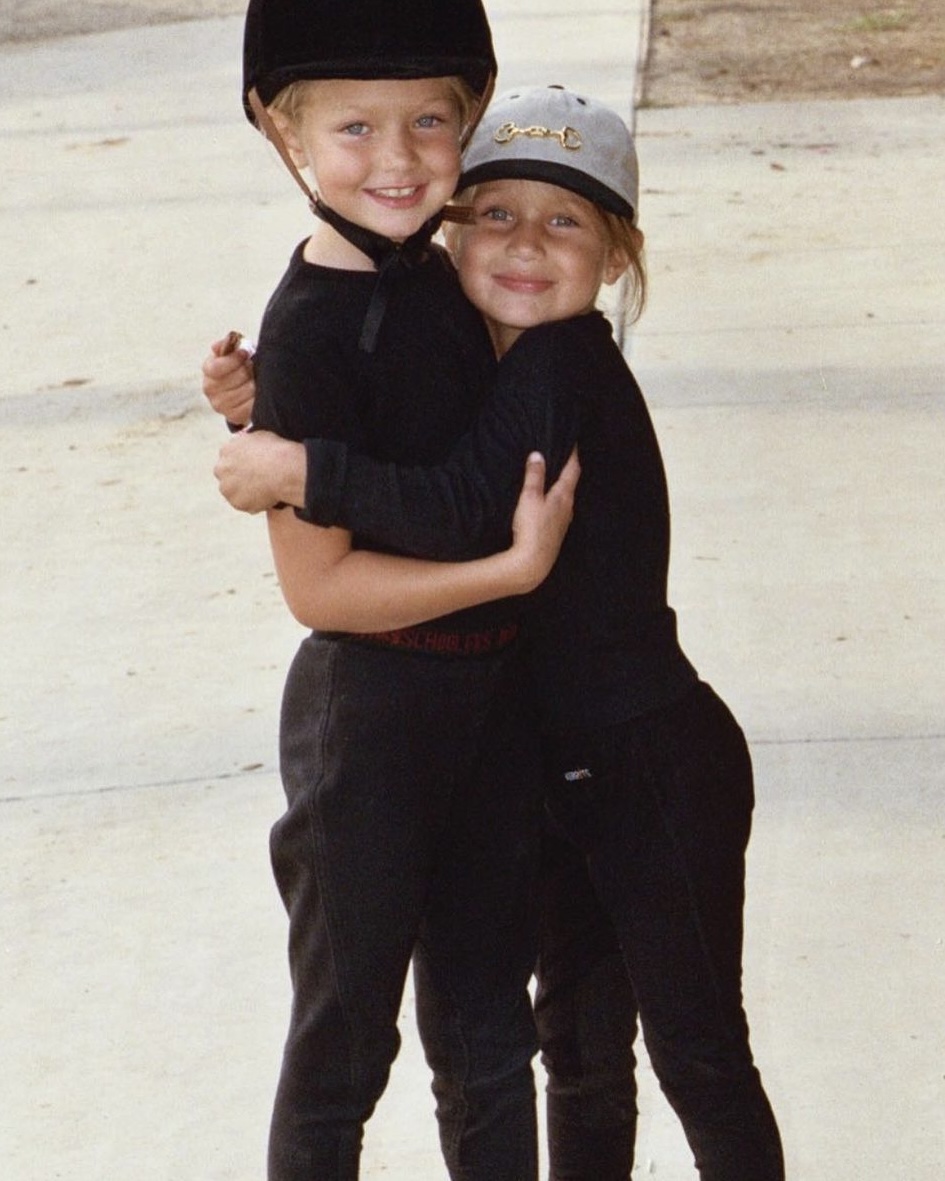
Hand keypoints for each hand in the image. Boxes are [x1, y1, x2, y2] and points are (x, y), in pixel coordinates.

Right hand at [202, 336, 256, 426]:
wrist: (244, 387)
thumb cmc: (239, 366)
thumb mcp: (233, 352)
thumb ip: (227, 346)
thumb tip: (220, 345)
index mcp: (209, 371)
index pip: (216, 368)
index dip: (233, 360)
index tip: (246, 353)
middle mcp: (210, 389)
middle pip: (235, 378)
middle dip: (248, 370)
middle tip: (253, 367)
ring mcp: (220, 405)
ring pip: (246, 391)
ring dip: (255, 384)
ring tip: (256, 379)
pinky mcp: (233, 416)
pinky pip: (250, 407)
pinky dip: (257, 399)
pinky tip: (257, 393)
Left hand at [214, 430, 306, 513]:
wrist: (283, 470)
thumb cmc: (276, 451)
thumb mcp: (259, 436)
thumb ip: (247, 442)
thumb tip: (247, 442)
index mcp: (226, 449)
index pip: (228, 458)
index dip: (241, 464)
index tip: (252, 467)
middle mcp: (221, 468)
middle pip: (226, 476)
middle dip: (237, 479)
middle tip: (256, 480)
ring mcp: (227, 487)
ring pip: (234, 492)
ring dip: (245, 492)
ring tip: (265, 490)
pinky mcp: (237, 503)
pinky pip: (245, 504)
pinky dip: (254, 504)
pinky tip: (267, 497)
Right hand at [507, 449, 579, 591]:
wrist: (532, 562)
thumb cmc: (532, 527)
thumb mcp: (530, 497)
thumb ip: (534, 476)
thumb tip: (538, 455)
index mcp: (564, 496)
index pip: (573, 470)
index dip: (573, 455)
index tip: (573, 442)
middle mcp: (568, 508)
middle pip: (571, 484)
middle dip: (567, 470)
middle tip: (560, 457)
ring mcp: (563, 522)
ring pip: (565, 499)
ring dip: (560, 487)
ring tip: (552, 478)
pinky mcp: (556, 533)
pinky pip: (558, 511)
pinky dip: (555, 501)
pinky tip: (547, 504)